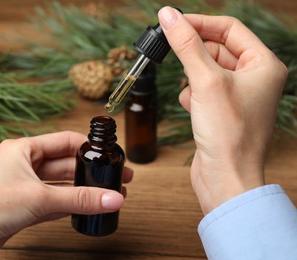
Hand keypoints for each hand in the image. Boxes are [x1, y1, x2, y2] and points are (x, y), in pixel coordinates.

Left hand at [0, 131, 132, 258]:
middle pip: (66, 164)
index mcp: (24, 149)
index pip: (65, 141)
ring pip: (61, 186)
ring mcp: (23, 187)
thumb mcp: (38, 198)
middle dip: (91, 172)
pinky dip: (70, 206)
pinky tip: (87, 208)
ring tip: (108, 195)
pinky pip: (53, 203)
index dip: (89, 147)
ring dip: (83, 191)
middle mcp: (24, 165)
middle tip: (117, 178)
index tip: (110, 156)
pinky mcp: (22, 209)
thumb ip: (78, 198)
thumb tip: (112, 197)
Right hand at [158, 7, 286, 213]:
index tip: (173, 22)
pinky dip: (192, 94)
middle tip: (172, 52)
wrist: (226, 178)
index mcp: (263, 65)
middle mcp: (254, 78)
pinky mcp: (222, 111)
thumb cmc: (228, 134)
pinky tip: (192, 107)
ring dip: (192, 77)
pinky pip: (202, 89)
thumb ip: (186, 45)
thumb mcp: (205, 81)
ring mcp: (238, 95)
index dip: (200, 23)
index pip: (229, 28)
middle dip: (194, 55)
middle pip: (217, 48)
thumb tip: (169, 16)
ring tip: (192, 92)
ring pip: (206, 69)